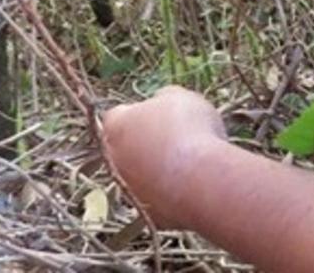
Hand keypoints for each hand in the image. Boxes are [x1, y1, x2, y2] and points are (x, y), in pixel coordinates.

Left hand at [101, 86, 225, 228]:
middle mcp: (113, 159)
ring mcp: (128, 190)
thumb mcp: (181, 97)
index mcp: (116, 126)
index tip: (162, 115)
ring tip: (189, 164)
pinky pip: (159, 201)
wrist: (200, 179)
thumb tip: (162, 100)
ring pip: (140, 177)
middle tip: (176, 140)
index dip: (140, 114)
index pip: (119, 115)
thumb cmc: (189, 129)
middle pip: (125, 148)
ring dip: (157, 171)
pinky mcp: (148, 215)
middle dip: (145, 145)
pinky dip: (171, 194)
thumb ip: (165, 97)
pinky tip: (193, 186)